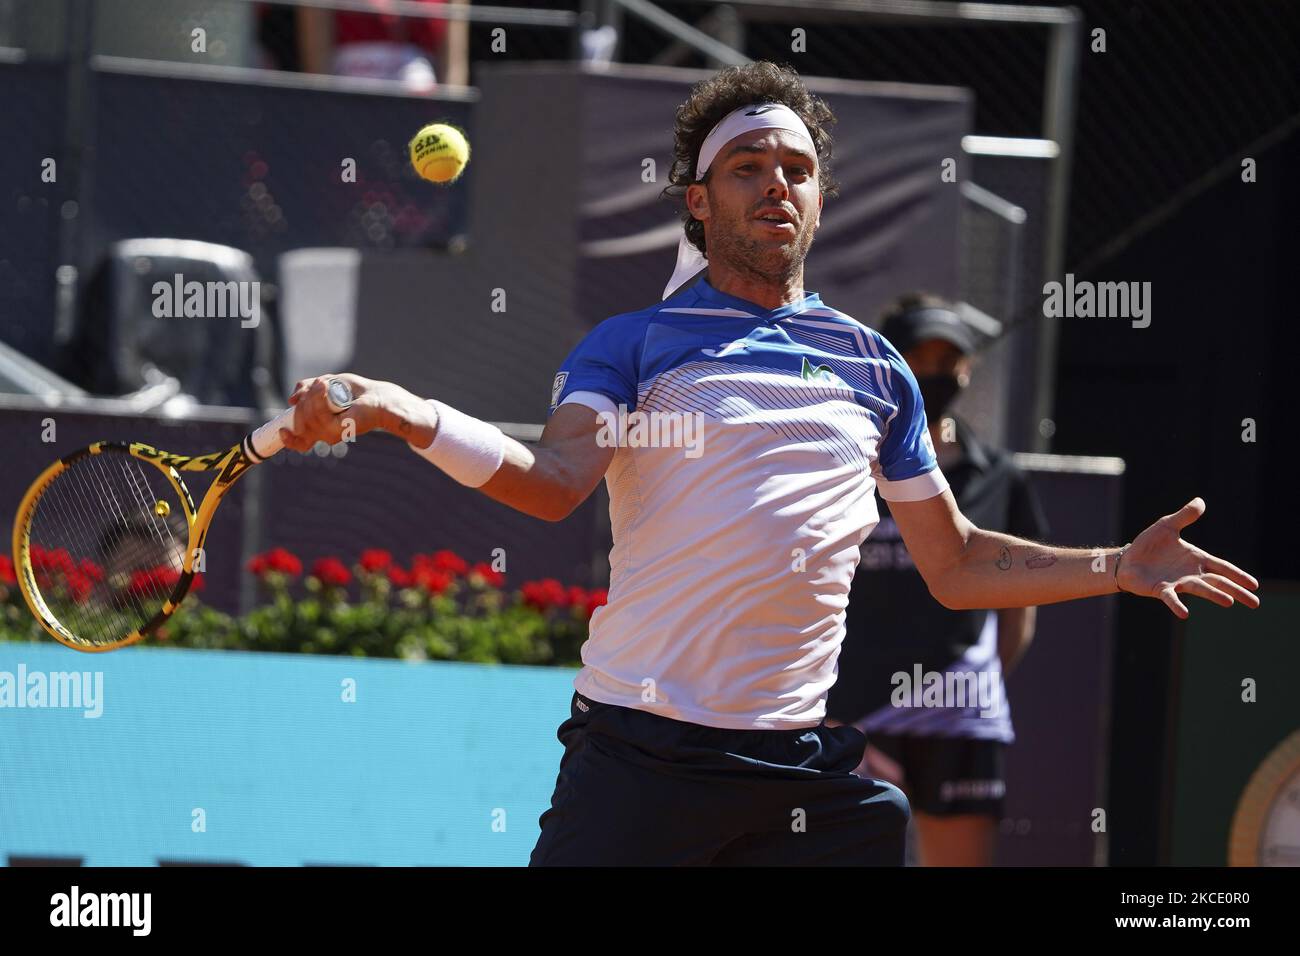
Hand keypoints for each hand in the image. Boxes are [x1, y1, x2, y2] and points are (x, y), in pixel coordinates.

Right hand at [278, 373, 390, 451]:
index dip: (288, 439)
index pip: (299, 442)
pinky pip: (320, 415)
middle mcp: (324, 434)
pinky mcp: (340, 429)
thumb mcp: (325, 384)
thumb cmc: (354, 392)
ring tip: (325, 383)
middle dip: (303, 402)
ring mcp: (331, 433)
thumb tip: (292, 399)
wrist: (377, 397)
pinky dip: (320, 398)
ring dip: (312, 396)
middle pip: (299, 424)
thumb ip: (306, 389)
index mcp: (318, 428)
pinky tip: (326, 387)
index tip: (282, 429)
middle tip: (318, 385)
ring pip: (307, 418)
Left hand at [1117, 497, 1259, 618]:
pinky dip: (1177, 605)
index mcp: (1196, 559)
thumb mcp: (1167, 526)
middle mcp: (1190, 573)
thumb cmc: (1149, 545)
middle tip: (1255, 603)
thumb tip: (1200, 501)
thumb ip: (1184, 516)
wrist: (1126, 559)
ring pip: (1200, 589)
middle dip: (1236, 591)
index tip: (1254, 584)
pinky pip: (1170, 598)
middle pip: (1218, 582)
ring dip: (1214, 595)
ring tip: (1229, 602)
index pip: (1222, 567)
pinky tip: (1184, 613)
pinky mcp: (1160, 589)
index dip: (1237, 574)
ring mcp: (1177, 583)